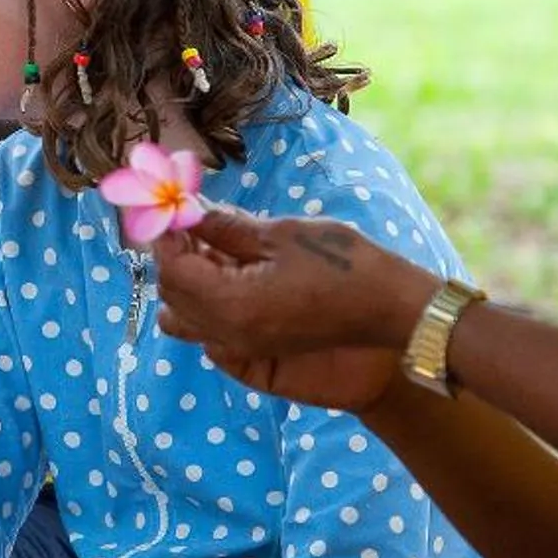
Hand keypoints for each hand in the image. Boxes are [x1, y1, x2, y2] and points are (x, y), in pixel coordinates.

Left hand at [153, 210, 430, 410]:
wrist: (390, 311)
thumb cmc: (342, 266)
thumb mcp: (281, 235)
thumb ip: (226, 227)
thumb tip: (188, 212)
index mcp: (231, 303)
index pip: (172, 269)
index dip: (167, 236)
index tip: (174, 208)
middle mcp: (228, 333)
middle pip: (172, 295)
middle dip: (175, 256)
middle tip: (193, 222)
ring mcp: (242, 346)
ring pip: (186, 318)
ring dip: (189, 281)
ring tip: (214, 248)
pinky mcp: (257, 349)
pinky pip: (210, 328)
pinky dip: (208, 299)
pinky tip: (234, 271)